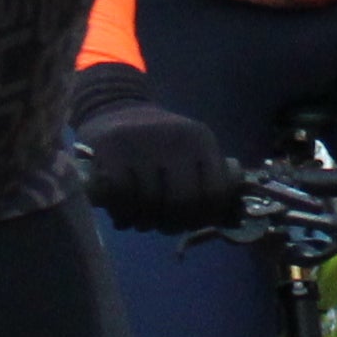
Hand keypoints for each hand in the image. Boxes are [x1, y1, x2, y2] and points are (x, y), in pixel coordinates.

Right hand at [64, 65, 236, 234]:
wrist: (114, 109)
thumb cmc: (158, 145)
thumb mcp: (190, 152)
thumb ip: (209, 180)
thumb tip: (225, 218)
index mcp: (201, 140)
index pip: (215, 191)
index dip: (204, 217)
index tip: (191, 224)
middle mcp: (175, 137)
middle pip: (183, 201)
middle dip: (173, 223)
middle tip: (164, 226)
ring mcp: (142, 141)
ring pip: (151, 203)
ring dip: (145, 223)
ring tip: (141, 221)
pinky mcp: (111, 148)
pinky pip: (122, 197)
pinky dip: (123, 214)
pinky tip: (123, 215)